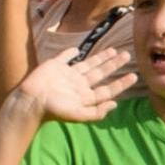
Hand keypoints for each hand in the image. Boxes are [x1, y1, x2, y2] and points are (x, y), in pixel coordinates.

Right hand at [13, 46, 136, 124]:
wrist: (31, 100)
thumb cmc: (54, 110)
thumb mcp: (78, 115)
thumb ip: (96, 112)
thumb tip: (115, 104)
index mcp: (85, 97)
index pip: (107, 89)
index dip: (120, 83)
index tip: (134, 76)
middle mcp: (79, 84)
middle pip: (100, 73)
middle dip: (114, 65)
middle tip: (127, 55)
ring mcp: (67, 74)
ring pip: (88, 64)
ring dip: (100, 57)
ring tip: (114, 50)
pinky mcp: (55, 65)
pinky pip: (65, 57)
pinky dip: (71, 53)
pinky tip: (77, 49)